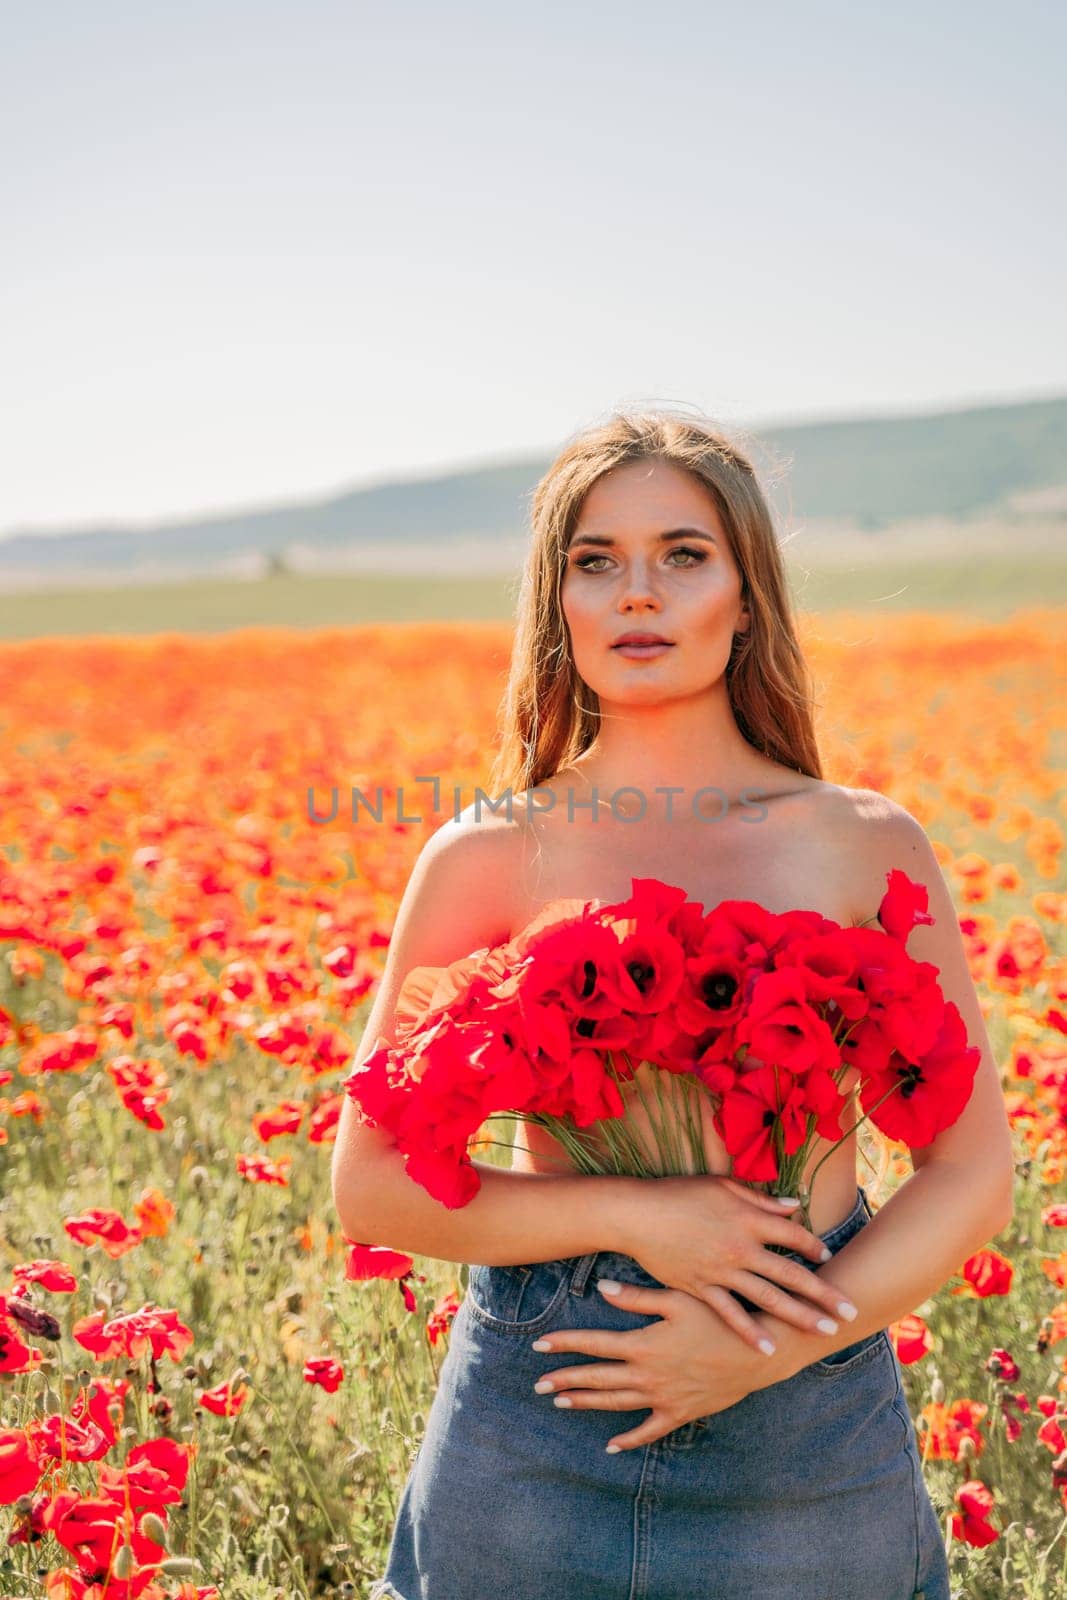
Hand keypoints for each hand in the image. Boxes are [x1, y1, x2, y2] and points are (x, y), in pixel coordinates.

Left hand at [530, 1277, 784, 1451]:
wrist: (755, 1354)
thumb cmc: (718, 1319)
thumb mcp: (678, 1300)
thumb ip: (638, 1297)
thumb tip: (602, 1289)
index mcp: (644, 1344)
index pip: (595, 1344)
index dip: (565, 1343)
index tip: (539, 1345)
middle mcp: (648, 1374)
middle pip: (597, 1378)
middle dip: (565, 1379)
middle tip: (538, 1384)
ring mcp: (662, 1398)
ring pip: (615, 1403)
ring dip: (586, 1403)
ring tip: (560, 1403)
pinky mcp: (679, 1413)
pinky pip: (649, 1431)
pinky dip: (628, 1440)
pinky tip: (610, 1445)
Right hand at [618, 1172, 856, 1352]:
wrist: (637, 1215)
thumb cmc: (679, 1194)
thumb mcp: (722, 1186)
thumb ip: (760, 1199)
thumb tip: (794, 1207)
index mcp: (748, 1219)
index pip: (792, 1235)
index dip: (814, 1247)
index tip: (829, 1258)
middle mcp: (740, 1247)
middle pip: (791, 1273)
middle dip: (824, 1294)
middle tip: (850, 1310)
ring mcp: (722, 1271)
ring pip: (768, 1298)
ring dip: (800, 1316)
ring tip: (825, 1331)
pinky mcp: (701, 1288)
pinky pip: (731, 1314)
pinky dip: (751, 1333)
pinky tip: (769, 1349)